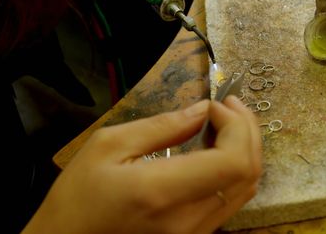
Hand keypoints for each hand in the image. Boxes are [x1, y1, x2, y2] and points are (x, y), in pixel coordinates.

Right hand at [23, 97, 262, 233]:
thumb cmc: (78, 196)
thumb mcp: (108, 146)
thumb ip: (162, 127)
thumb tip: (202, 111)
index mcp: (161, 192)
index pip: (233, 161)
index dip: (236, 126)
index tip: (214, 105)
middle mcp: (187, 221)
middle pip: (247, 173)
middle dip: (246, 130)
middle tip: (228, 104)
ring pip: (245, 189)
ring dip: (244, 149)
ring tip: (225, 122)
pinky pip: (231, 201)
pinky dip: (234, 169)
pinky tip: (217, 149)